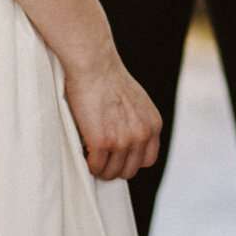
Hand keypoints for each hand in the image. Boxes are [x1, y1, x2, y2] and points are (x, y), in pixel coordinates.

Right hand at [62, 48, 161, 180]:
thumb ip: (136, 121)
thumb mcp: (136, 101)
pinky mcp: (102, 142)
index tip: (117, 155)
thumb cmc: (108, 76)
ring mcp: (123, 141)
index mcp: (153, 124)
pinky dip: (88, 164)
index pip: (147, 160)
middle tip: (100, 158)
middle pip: (129, 170)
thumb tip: (126, 139)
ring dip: (99, 168)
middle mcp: (142, 135)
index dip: (130, 160)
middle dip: (114, 167)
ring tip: (90, 156)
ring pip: (111, 172)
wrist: (94, 63)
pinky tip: (82, 153)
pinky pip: (95, 167)